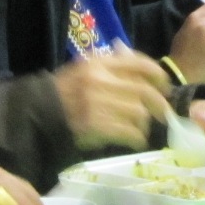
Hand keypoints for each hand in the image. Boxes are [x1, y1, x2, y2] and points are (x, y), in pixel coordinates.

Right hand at [52, 50, 173, 148]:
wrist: (40, 113)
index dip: (158, 75)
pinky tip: (136, 141)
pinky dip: (137, 138)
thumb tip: (146, 70)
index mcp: (99, 62)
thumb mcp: (86, 69)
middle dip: (159, 103)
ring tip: (142, 129)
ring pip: (139, 112)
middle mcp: (100, 80)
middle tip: (163, 112)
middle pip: (144, 90)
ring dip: (145, 123)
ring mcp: (98, 103)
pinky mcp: (96, 125)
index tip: (164, 85)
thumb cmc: (66, 91)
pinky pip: (128, 132)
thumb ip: (113, 66)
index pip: (139, 63)